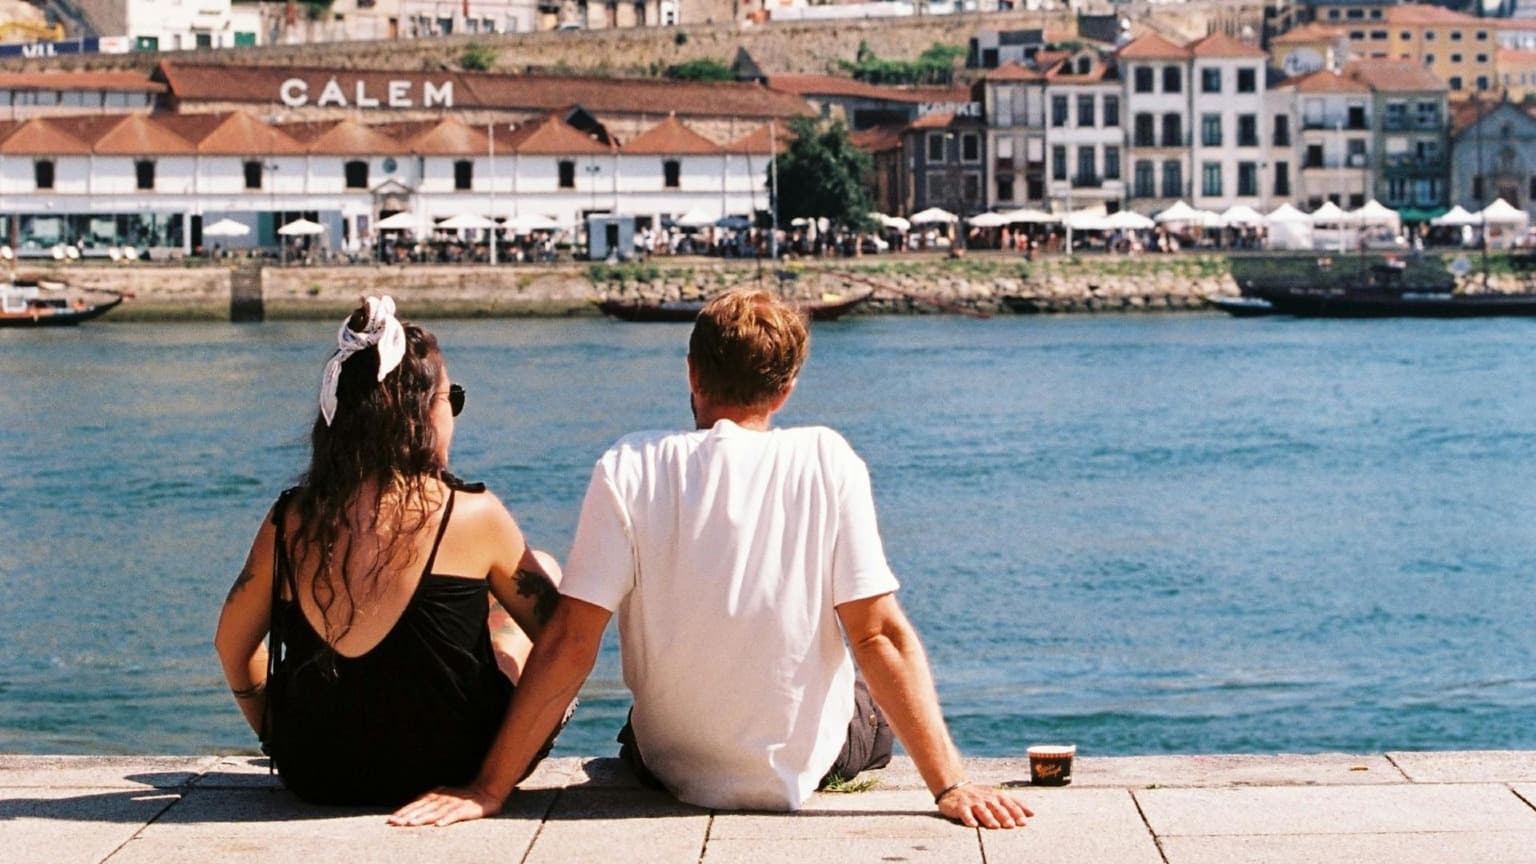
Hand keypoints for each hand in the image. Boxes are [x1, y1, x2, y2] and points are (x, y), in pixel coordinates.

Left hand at [387, 783, 502, 826]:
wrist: (486, 790)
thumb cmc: (462, 799)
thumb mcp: (443, 799)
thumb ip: (429, 805)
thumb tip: (409, 815)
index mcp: (436, 796)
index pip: (416, 804)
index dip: (403, 812)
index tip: (390, 820)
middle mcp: (442, 798)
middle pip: (422, 808)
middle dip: (408, 816)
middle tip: (395, 823)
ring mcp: (454, 803)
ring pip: (435, 811)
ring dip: (423, 818)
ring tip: (411, 824)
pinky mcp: (466, 809)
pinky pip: (455, 815)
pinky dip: (446, 819)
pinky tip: (438, 825)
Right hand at [937, 784, 1032, 828]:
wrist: (955, 787)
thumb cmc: (981, 795)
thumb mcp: (997, 796)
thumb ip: (1013, 804)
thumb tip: (1032, 813)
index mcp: (996, 796)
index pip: (1009, 803)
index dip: (1017, 812)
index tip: (1025, 821)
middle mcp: (986, 798)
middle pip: (997, 807)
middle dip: (1005, 816)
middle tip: (1011, 825)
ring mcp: (973, 802)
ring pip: (982, 810)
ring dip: (989, 818)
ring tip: (995, 826)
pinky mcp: (961, 806)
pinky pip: (965, 813)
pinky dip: (969, 818)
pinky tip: (973, 825)